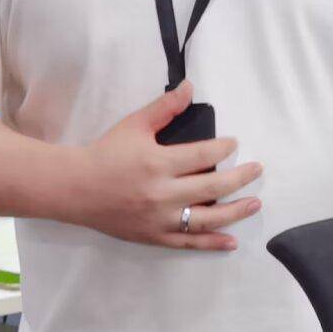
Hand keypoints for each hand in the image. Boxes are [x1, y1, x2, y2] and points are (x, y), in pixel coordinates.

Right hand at [69, 82, 258, 250]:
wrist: (76, 188)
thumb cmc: (106, 153)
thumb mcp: (134, 125)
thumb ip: (164, 108)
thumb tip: (190, 87)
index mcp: (158, 163)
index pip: (203, 156)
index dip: (223, 149)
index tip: (234, 144)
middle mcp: (162, 194)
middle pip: (212, 188)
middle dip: (239, 178)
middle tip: (256, 170)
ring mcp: (159, 219)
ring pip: (207, 219)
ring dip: (235, 212)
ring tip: (254, 203)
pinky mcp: (154, 237)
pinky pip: (188, 242)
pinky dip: (212, 243)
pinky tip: (231, 241)